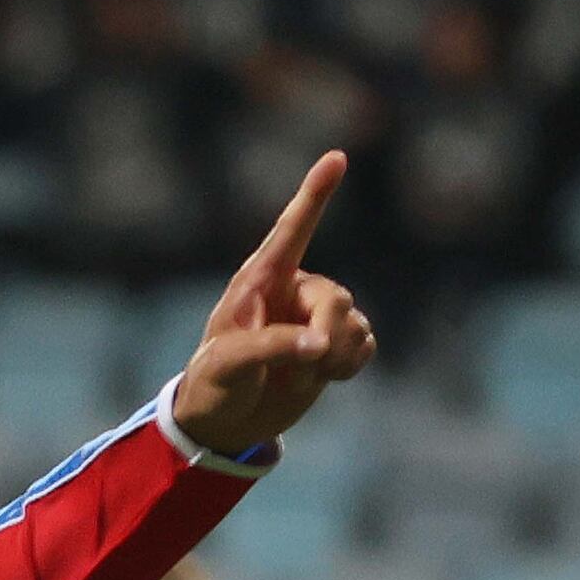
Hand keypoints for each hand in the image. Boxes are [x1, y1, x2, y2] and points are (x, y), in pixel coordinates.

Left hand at [170, 152, 378, 457]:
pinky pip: (365, 344)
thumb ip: (272, 347)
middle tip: (309, 363)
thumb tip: (321, 344)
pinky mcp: (335, 345)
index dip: (315, 194)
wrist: (226, 422)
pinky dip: (350, 365)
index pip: (292, 230)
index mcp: (261, 280)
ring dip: (336, 357)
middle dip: (328, 333)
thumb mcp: (229, 364)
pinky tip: (325, 377)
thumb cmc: (214, 383)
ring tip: (297, 378)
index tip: (337, 158)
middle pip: (335, 298)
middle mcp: (293, 291)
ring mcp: (316, 317)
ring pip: (355, 323)